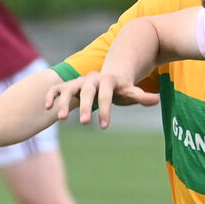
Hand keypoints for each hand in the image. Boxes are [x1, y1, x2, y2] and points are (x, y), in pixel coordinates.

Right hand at [44, 72, 158, 126]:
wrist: (105, 77)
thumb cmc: (119, 88)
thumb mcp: (129, 91)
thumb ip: (140, 95)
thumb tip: (156, 99)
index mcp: (106, 80)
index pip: (106, 95)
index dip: (106, 109)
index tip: (105, 126)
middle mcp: (90, 79)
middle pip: (86, 91)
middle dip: (86, 106)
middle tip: (86, 123)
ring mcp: (77, 82)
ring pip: (68, 89)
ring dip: (65, 102)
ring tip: (63, 118)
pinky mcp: (66, 86)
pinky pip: (56, 89)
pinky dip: (51, 96)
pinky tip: (48, 108)